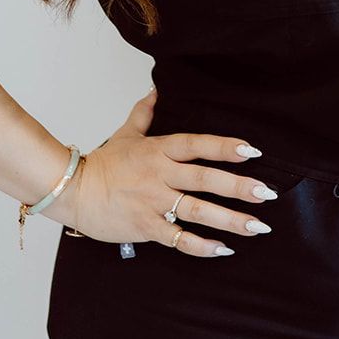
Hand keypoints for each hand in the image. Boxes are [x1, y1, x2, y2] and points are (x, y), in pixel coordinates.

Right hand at [53, 88, 277, 256]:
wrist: (71, 191)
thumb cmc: (101, 164)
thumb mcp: (125, 134)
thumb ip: (144, 113)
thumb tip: (155, 89)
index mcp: (158, 150)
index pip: (197, 145)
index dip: (224, 147)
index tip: (252, 151)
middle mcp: (160, 175)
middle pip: (205, 179)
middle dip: (238, 187)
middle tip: (267, 193)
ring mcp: (153, 202)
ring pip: (198, 211)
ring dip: (230, 220)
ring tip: (257, 226)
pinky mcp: (146, 227)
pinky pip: (178, 238)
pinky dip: (201, 246)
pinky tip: (224, 249)